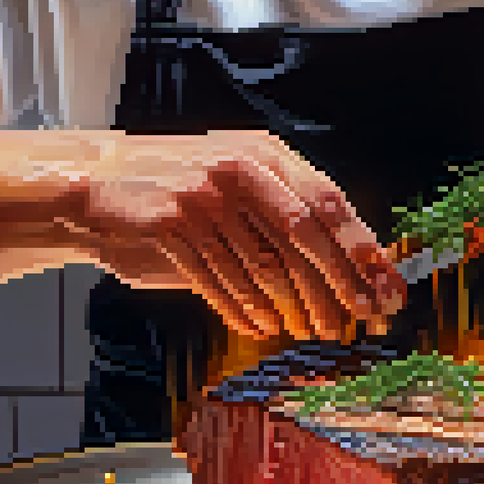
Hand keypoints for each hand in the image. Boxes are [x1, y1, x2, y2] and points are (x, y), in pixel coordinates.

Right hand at [78, 130, 405, 340]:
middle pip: (305, 235)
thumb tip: (344, 266)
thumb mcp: (235, 182)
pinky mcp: (173, 224)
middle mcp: (240, 168)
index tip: (387, 286)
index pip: (330, 203)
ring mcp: (205, 195)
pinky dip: (245, 310)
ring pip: (265, 265)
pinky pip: (222, 281)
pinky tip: (261, 326)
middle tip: (359, 319)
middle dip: (338, 284)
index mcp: (266, 154)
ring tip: (310, 329)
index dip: (363, 249)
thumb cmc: (175, 188)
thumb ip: (280, 213)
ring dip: (294, 306)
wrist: (96, 184)